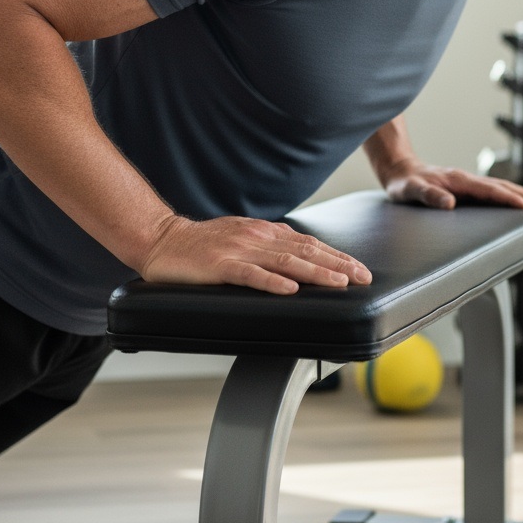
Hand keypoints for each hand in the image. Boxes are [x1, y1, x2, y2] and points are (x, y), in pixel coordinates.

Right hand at [139, 215, 372, 294]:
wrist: (160, 239)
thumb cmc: (200, 244)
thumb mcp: (241, 238)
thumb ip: (268, 246)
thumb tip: (300, 257)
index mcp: (263, 232)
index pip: (308, 244)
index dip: (336, 256)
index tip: (359, 269)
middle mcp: (256, 237)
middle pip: (304, 251)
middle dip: (337, 264)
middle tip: (362, 277)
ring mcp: (238, 250)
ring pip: (284, 263)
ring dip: (315, 273)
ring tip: (338, 283)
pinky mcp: (219, 266)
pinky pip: (249, 275)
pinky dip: (271, 282)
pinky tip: (290, 290)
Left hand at [381, 158, 522, 211]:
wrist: (399, 170)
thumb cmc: (403, 183)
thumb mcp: (410, 190)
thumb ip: (428, 195)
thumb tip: (450, 202)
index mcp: (458, 180)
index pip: (490, 190)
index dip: (510, 198)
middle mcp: (466, 179)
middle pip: (503, 186)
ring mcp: (468, 182)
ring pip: (501, 187)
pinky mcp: (467, 188)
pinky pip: (494, 191)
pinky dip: (510, 195)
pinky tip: (519, 204)